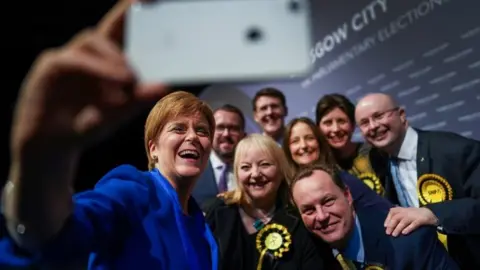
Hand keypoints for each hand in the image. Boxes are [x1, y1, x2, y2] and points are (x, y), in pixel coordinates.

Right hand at [10, 0, 167, 158]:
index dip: (139, 17)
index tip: (158, 4)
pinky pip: (74, 60)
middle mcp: (92, 55)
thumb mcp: (116, 114)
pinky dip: (96, 68)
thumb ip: (137, 100)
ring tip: (130, 77)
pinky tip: (115, 79)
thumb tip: (163, 87)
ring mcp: (71, 57)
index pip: (127, 34)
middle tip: (146, 3)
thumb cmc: (88, 125)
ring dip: (114, 56)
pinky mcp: (52, 66)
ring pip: (93, 40)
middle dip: (127, 13)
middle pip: (110, 26)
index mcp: (110, 62)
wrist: (52, 145)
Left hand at [384, 207, 438, 236]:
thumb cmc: (415, 215)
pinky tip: (404, 233)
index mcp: (403, 210)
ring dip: (398, 228)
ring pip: (404, 221)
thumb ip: (398, 217)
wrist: (430, 213)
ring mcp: (414, 216)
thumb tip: (388, 225)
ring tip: (394, 235)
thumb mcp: (406, 213)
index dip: (388, 218)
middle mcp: (407, 212)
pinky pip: (414, 224)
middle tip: (388, 233)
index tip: (385, 226)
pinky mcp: (421, 220)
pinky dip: (408, 228)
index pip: (393, 211)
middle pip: (397, 217)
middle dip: (391, 225)